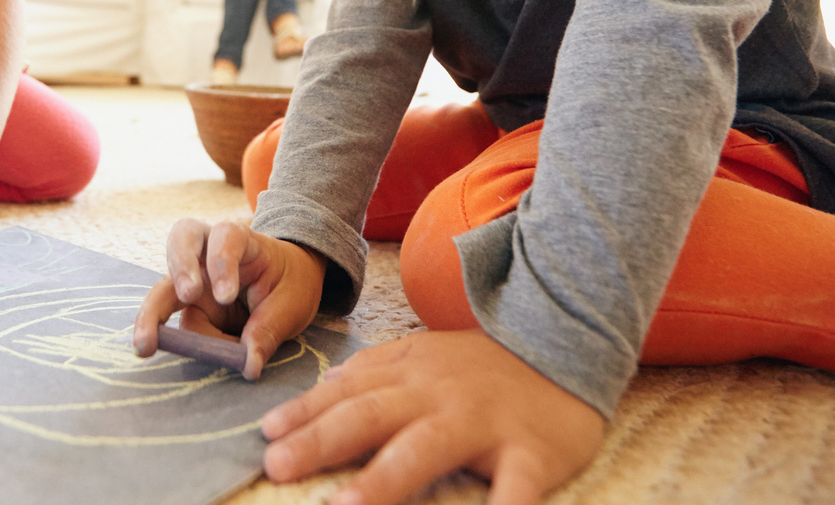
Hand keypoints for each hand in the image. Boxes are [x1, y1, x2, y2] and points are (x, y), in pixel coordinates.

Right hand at [132, 218, 325, 378]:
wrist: (286, 284)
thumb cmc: (289, 284)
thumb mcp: (291, 304)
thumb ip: (269, 330)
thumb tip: (248, 366)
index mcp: (241, 241)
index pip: (225, 237)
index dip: (221, 262)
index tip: (226, 297)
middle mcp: (209, 254)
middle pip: (181, 241)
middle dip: (179, 268)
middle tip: (187, 296)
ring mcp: (194, 279)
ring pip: (164, 285)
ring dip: (153, 315)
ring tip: (146, 345)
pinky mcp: (188, 306)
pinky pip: (171, 322)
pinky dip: (171, 341)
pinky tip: (180, 356)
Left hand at [260, 330, 605, 504]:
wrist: (569, 344)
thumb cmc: (487, 366)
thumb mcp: (426, 355)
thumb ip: (375, 370)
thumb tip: (322, 387)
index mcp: (412, 375)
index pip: (347, 393)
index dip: (305, 414)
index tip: (265, 436)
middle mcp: (439, 396)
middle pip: (372, 416)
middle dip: (321, 441)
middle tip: (277, 465)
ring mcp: (485, 424)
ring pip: (427, 449)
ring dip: (383, 480)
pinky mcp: (532, 454)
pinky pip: (514, 489)